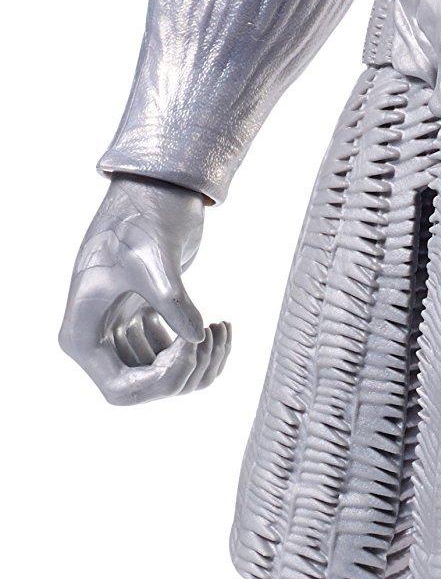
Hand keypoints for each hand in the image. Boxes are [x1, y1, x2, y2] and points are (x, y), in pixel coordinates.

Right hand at [60, 177, 230, 405]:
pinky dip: (200, 349)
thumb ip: (173, 301)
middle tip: (212, 335)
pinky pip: (172, 356)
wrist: (154, 189)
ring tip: (221, 329)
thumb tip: (196, 339)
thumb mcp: (153, 260)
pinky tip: (220, 325)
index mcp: (82, 334)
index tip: (191, 347)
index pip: (121, 390)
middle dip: (186, 371)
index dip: (162, 381)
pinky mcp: (144, 320)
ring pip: (164, 376)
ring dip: (199, 363)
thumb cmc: (141, 219)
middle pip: (146, 389)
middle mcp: (96, 339)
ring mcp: (120, 332)